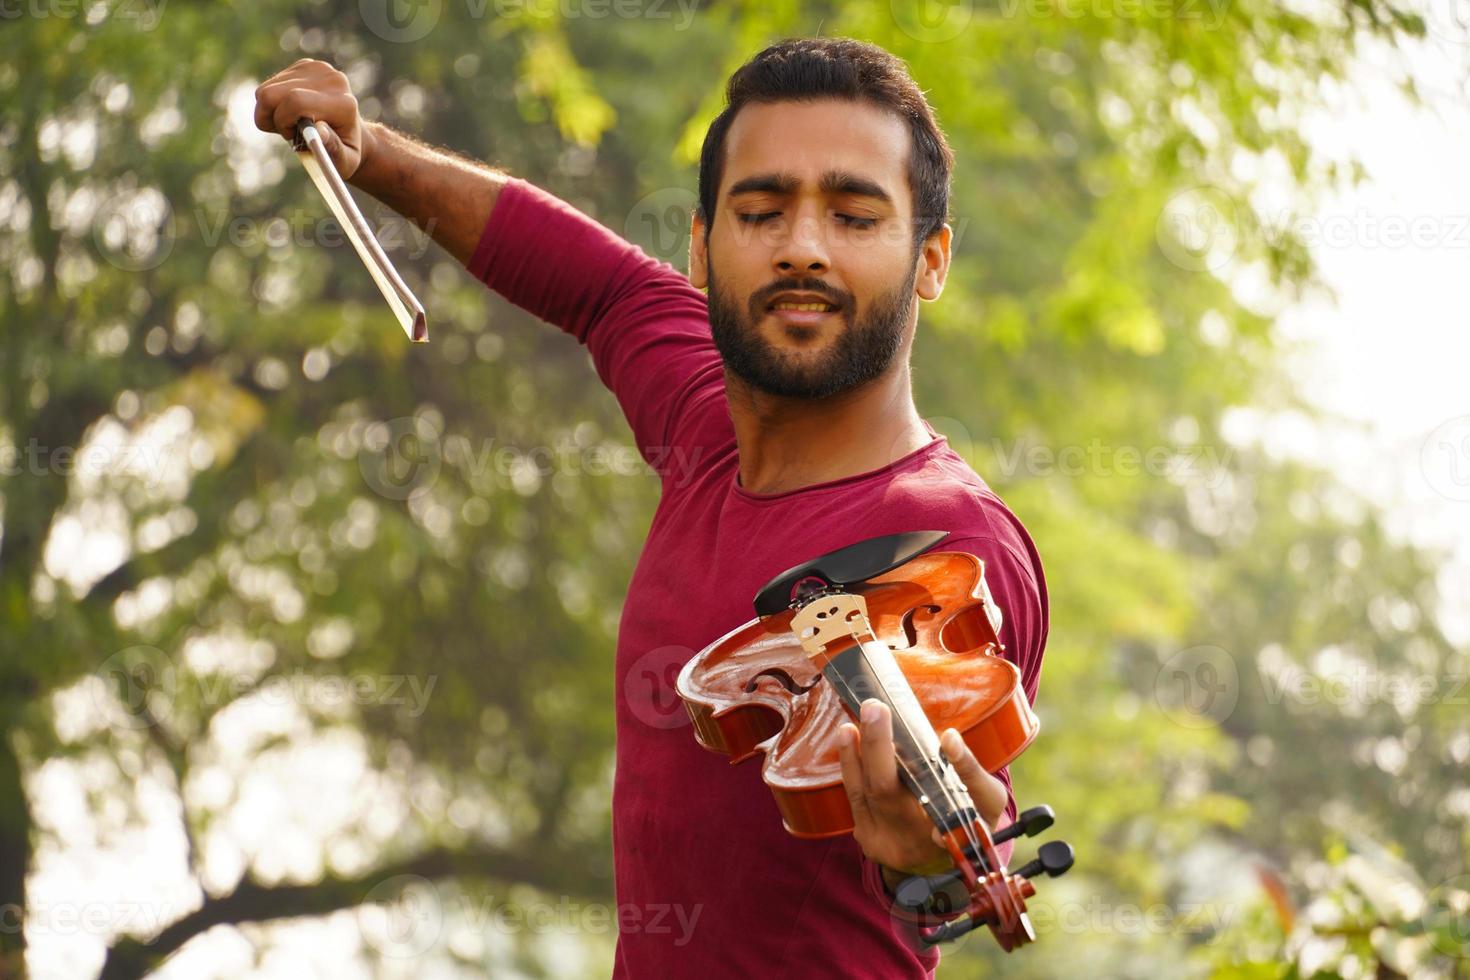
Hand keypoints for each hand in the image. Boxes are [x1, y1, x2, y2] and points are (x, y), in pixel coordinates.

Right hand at [254, 59, 369, 179]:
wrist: (352, 133)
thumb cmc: (346, 152)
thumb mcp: (345, 161)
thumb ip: (334, 148)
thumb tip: (319, 130)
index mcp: (344, 104)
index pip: (295, 101)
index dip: (283, 122)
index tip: (293, 137)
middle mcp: (332, 80)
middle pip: (272, 94)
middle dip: (272, 119)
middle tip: (289, 133)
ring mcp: (318, 69)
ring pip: (266, 90)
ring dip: (270, 114)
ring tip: (291, 125)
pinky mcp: (305, 65)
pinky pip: (269, 85)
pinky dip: (272, 104)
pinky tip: (291, 113)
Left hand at [837, 700, 1008, 889]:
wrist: (940, 858)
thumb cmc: (970, 820)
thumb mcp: (987, 799)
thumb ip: (970, 770)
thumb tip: (950, 738)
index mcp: (950, 836)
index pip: (944, 808)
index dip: (941, 773)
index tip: (947, 739)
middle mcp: (911, 845)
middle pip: (887, 793)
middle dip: (878, 747)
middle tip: (876, 708)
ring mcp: (884, 844)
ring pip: (862, 794)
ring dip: (854, 754)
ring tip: (852, 723)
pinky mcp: (866, 837)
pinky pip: (854, 797)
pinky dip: (850, 765)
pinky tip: (848, 737)